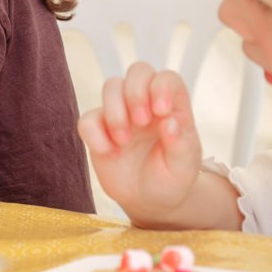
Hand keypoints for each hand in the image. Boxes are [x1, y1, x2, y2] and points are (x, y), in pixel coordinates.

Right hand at [78, 62, 202, 221]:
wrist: (148, 201)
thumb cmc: (171, 179)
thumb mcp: (184, 168)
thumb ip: (181, 145)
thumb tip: (170, 122)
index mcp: (172, 108)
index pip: (167, 79)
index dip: (162, 87)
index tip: (161, 112)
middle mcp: (145, 104)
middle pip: (138, 71)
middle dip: (135, 91)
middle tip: (140, 122)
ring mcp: (120, 113)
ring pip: (111, 86)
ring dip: (115, 111)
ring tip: (123, 141)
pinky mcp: (98, 129)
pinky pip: (87, 119)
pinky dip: (95, 135)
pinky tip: (110, 153)